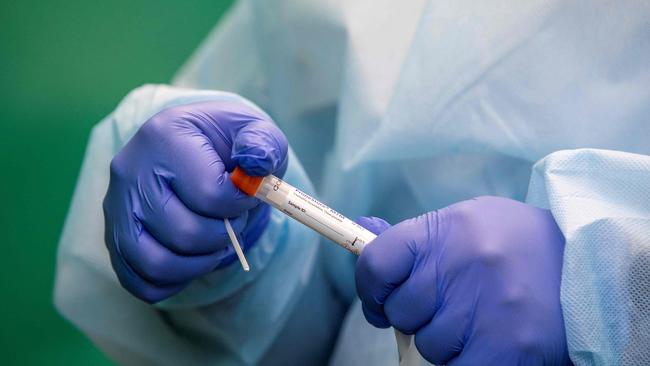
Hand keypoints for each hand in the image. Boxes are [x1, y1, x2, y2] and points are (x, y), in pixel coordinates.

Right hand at [103, 98, 287, 302]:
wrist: (199, 146)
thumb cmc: (229, 142)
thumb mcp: (255, 131)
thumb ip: (262, 144)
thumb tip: (256, 164)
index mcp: (166, 135)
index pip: (209, 194)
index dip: (241, 205)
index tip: (248, 195)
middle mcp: (130, 169)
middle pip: (184, 233)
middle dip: (223, 236)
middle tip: (234, 220)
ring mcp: (116, 205)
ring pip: (157, 263)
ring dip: (199, 264)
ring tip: (216, 242)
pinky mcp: (113, 234)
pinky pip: (138, 281)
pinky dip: (173, 281)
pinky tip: (194, 259)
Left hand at [355, 196, 570, 364]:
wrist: (585, 262)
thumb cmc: (515, 244)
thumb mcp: (465, 223)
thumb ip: (415, 238)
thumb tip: (363, 235)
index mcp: (446, 229)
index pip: (376, 264)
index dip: (371, 288)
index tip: (381, 299)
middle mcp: (463, 264)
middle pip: (400, 312)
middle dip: (416, 315)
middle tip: (450, 303)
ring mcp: (486, 307)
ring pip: (428, 345)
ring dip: (447, 340)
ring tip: (480, 317)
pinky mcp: (508, 347)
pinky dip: (464, 362)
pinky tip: (485, 343)